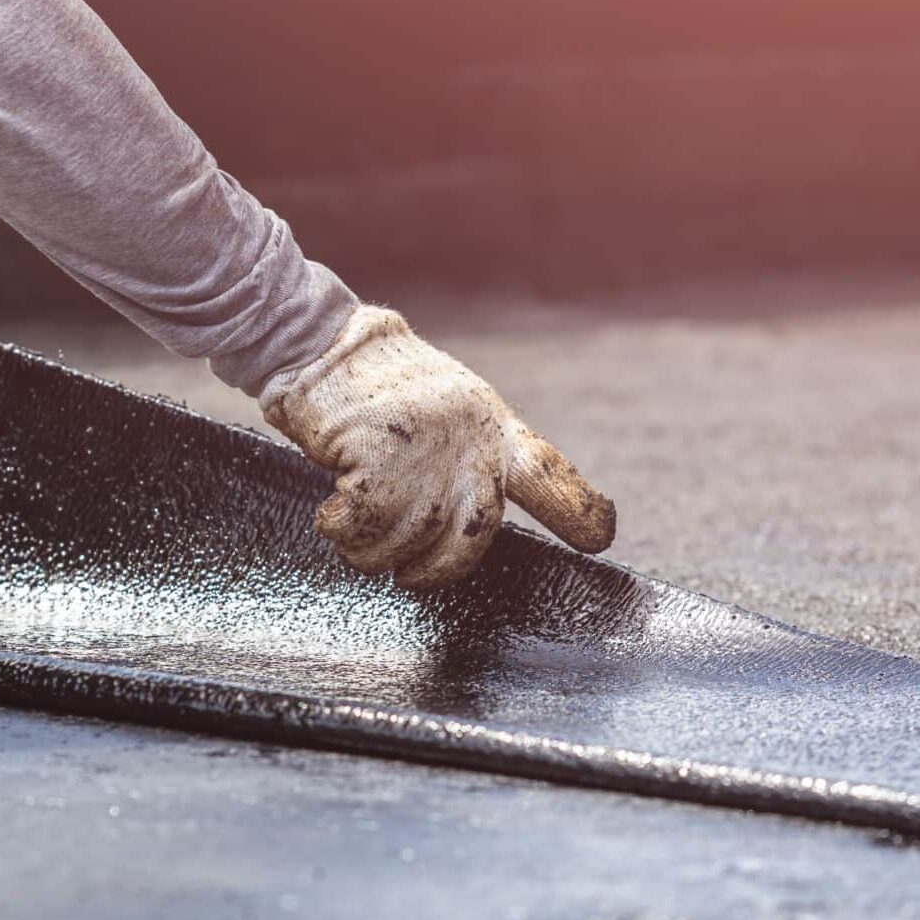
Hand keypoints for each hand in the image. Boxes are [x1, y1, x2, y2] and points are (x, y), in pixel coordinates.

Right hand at [260, 306, 614, 588]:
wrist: (321, 344)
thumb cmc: (374, 391)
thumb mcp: (442, 414)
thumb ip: (465, 459)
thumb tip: (464, 526)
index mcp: (491, 426)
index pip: (547, 473)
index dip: (576, 509)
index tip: (598, 537)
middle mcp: (467, 436)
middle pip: (475, 534)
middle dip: (437, 569)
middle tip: (407, 575)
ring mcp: (424, 445)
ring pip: (409, 538)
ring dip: (372, 551)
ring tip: (349, 529)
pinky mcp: (376, 451)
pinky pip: (364, 525)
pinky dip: (340, 531)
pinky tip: (329, 514)